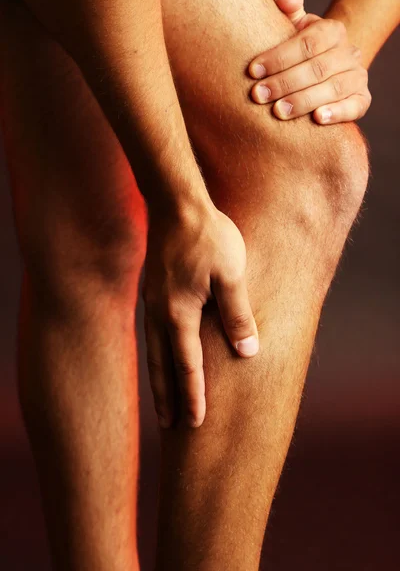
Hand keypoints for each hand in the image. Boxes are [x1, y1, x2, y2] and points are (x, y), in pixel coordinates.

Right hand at [142, 199, 258, 428]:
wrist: (177, 203)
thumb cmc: (209, 237)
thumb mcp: (232, 276)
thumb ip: (237, 316)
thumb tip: (247, 353)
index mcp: (179, 314)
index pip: (187, 365)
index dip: (193, 396)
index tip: (195, 423)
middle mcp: (160, 313)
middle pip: (162, 365)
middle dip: (167, 397)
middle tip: (170, 425)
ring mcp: (153, 302)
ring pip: (153, 350)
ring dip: (158, 379)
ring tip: (161, 401)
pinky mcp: (154, 290)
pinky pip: (153, 332)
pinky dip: (157, 354)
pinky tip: (162, 355)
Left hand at [248, 0, 370, 123]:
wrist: (323, 72)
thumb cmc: (298, 49)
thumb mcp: (292, 24)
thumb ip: (287, 3)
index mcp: (332, 31)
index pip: (307, 43)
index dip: (279, 57)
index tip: (253, 71)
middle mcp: (349, 53)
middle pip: (318, 68)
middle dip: (285, 83)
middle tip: (259, 95)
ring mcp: (357, 77)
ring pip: (334, 88)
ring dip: (304, 101)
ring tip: (278, 111)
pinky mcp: (361, 100)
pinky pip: (354, 107)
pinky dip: (337, 113)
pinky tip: (317, 119)